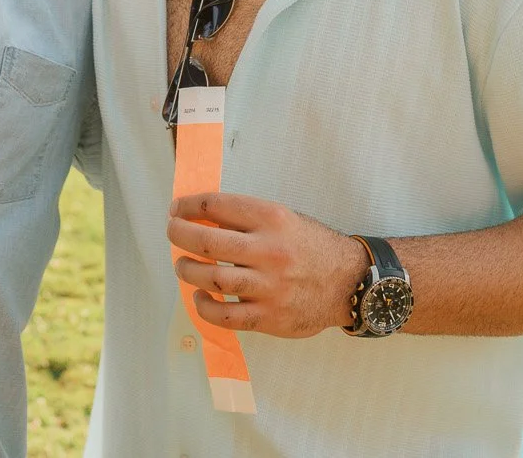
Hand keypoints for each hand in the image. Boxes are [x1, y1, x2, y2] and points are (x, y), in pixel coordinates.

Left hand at [169, 193, 371, 337]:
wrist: (350, 282)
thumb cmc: (311, 247)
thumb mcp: (285, 219)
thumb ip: (248, 218)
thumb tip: (200, 217)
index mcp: (272, 218)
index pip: (217, 206)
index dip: (188, 206)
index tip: (176, 208)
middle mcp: (269, 250)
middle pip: (206, 242)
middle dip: (179, 234)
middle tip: (172, 231)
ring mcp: (269, 286)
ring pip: (211, 279)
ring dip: (187, 270)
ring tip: (182, 265)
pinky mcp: (269, 316)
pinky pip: (225, 315)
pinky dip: (205, 306)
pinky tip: (200, 298)